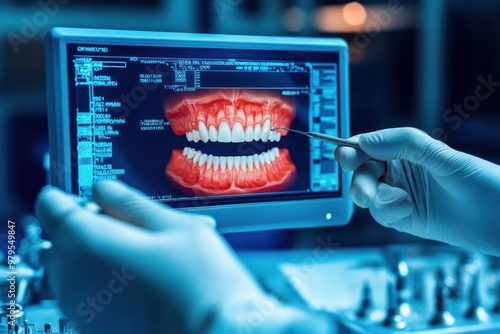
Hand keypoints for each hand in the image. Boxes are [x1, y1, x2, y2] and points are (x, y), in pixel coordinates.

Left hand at [35, 180, 334, 332]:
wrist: (213, 333)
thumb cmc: (197, 279)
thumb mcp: (171, 224)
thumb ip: (128, 202)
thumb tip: (102, 190)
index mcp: (86, 243)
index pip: (51, 206)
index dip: (66, 194)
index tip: (84, 193)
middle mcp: (72, 277)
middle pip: (62, 236)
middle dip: (90, 225)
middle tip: (133, 222)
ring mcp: (81, 305)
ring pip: (75, 263)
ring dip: (102, 251)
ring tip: (150, 250)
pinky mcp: (94, 325)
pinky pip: (89, 288)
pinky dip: (108, 276)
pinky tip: (147, 274)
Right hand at [335, 127, 499, 255]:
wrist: (498, 220)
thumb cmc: (479, 181)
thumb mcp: (440, 155)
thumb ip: (401, 143)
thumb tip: (364, 140)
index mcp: (405, 151)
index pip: (370, 146)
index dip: (353, 150)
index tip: (343, 155)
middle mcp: (399, 171)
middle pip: (362, 171)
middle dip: (360, 178)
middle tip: (362, 189)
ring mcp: (399, 195)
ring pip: (368, 194)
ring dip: (376, 198)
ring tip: (399, 202)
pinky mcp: (402, 217)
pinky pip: (380, 214)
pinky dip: (388, 212)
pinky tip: (408, 210)